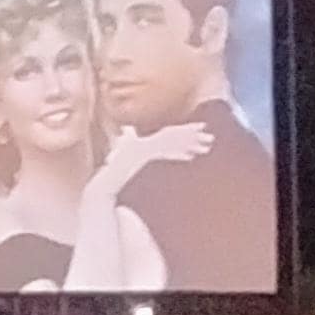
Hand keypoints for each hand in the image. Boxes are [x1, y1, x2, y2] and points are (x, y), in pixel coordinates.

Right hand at [91, 121, 212, 198]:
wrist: (103, 187)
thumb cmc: (117, 179)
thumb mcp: (133, 166)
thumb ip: (142, 159)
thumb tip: (151, 157)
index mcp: (142, 143)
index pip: (168, 132)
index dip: (185, 129)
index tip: (201, 127)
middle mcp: (143, 142)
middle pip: (172, 135)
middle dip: (192, 134)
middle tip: (210, 135)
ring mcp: (141, 149)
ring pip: (170, 143)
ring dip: (189, 144)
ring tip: (206, 148)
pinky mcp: (141, 158)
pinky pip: (162, 154)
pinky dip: (176, 155)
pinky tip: (190, 157)